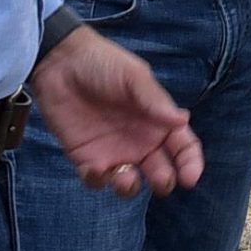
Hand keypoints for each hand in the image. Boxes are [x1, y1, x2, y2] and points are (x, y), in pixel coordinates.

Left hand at [30, 24, 201, 195]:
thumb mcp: (134, 76)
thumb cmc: (103, 64)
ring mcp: (113, 151)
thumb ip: (155, 101)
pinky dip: (98, 181)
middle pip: (161, 170)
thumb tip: (182, 120)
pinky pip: (96, 180)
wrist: (61, 63)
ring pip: (129, 181)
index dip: (190, 163)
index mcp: (158, 121)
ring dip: (131, 186)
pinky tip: (96, 169)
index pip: (183, 146)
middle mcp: (140, 141)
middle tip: (162, 182)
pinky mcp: (85, 158)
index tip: (190, 177)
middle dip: (165, 181)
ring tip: (126, 178)